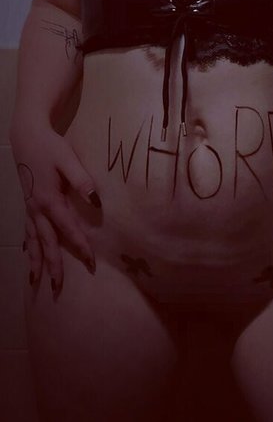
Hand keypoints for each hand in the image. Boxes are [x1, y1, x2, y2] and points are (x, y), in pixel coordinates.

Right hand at [12, 126, 101, 295]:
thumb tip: (95, 200)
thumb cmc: (50, 146)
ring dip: (36, 260)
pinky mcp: (28, 202)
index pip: (68, 229)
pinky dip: (29, 244)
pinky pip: (27, 230)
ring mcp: (30, 206)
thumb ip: (82, 180)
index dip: (80, 246)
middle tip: (57, 286)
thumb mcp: (68, 159)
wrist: (27, 135)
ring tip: (36, 280)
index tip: (91, 261)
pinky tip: (28, 254)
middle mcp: (37, 208)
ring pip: (33, 240)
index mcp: (50, 200)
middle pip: (47, 242)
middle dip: (53, 264)